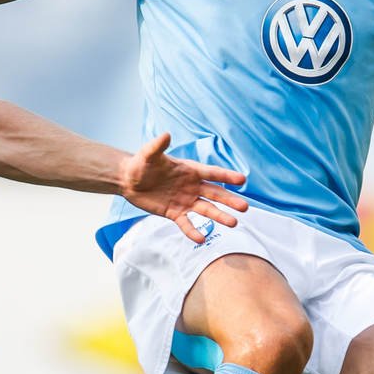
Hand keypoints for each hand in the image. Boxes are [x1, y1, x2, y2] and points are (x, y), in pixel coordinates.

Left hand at [119, 133, 250, 242]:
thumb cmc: (141, 164)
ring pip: (206, 210)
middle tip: (245, 207)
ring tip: (233, 223)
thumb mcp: (148, 155)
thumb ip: (158, 146)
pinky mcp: (175, 213)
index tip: (242, 180)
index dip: (226, 176)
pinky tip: (201, 239)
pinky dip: (193, 231)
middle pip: (215, 194)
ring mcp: (185, 201)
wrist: (129, 180)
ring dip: (219, 216)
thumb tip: (166, 135)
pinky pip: (186, 223)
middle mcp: (192, 186)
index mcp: (190, 170)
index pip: (212, 173)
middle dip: (230, 200)